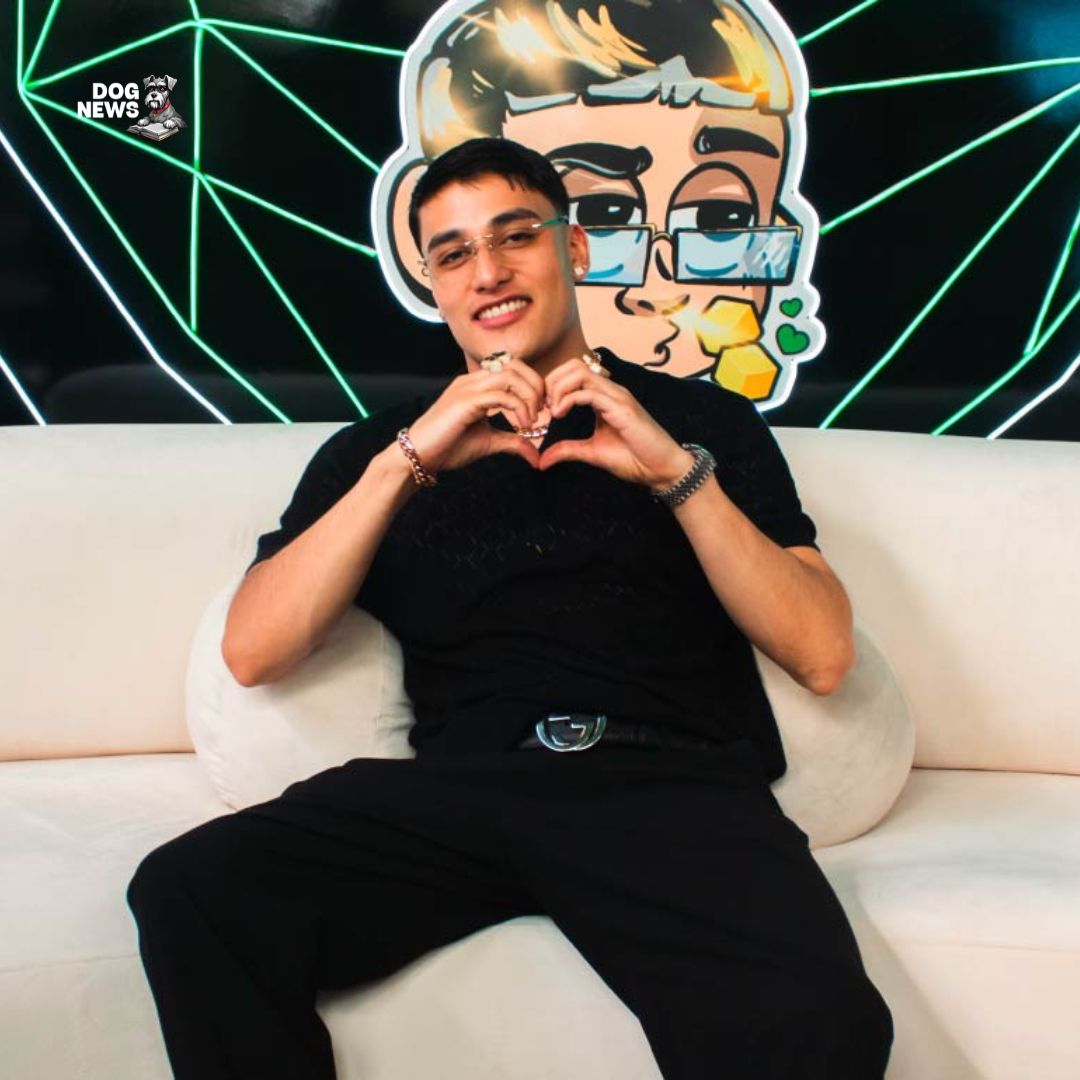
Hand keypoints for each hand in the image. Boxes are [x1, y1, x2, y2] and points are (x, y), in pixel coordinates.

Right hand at [405, 356, 544, 472]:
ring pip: (510, 376)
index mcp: (476, 385)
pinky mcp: (465, 401)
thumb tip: (536, 454)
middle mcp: (472, 381)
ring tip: (531, 421)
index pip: (512, 368)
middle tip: (541, 412)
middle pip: (515, 366)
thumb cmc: (447, 447)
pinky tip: (522, 426)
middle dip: (536, 387)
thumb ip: (513, 442)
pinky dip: (518, 408)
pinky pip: (501, 395)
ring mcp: (467, 388)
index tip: (541, 410)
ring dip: (529, 397)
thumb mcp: (488, 442)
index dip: (532, 385)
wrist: (418, 456)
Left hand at [538, 357, 694, 490]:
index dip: (553, 386)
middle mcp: (611, 391)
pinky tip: (561, 415)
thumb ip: (567, 451)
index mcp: (604, 397)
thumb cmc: (633, 459)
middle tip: (546, 407)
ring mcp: (617, 396)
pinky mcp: (621, 408)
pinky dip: (568, 400)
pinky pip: (589, 392)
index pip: (573, 373)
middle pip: (574, 365)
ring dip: (559, 389)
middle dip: (552, 382)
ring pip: (579, 373)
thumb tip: (542, 460)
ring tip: (554, 412)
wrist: (660, 469)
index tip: (545, 409)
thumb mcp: (591, 453)